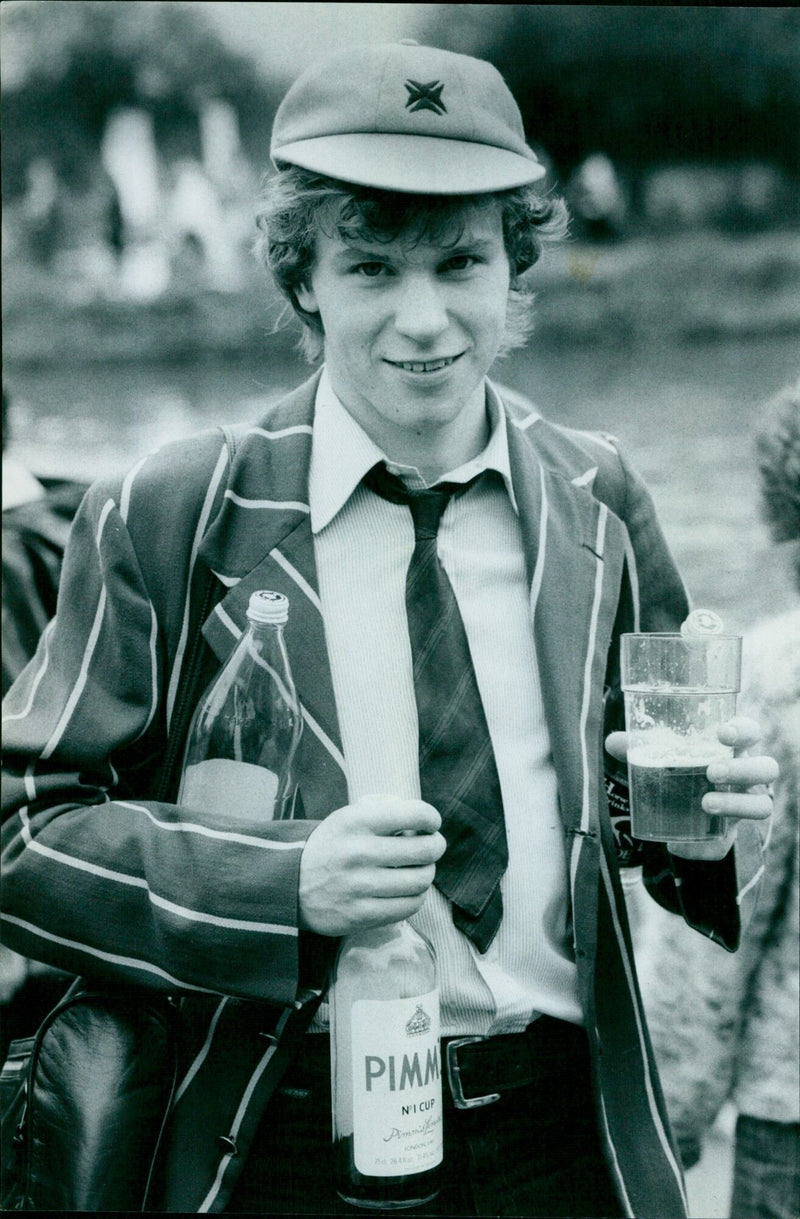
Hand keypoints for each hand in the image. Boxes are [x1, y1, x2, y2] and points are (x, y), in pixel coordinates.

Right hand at [298, 795, 445, 935]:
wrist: (291, 885)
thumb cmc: (330, 847)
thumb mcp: (346, 818)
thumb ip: (381, 813)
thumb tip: (422, 821)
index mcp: (355, 822)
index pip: (413, 814)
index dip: (431, 818)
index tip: (431, 823)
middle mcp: (358, 853)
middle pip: (423, 850)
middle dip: (436, 846)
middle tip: (433, 847)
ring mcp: (360, 886)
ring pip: (420, 880)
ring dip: (427, 873)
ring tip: (419, 870)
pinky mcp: (361, 915)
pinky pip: (409, 905)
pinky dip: (416, 896)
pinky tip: (408, 890)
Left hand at [604, 717, 777, 860]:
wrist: (678, 806)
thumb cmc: (676, 768)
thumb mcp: (658, 756)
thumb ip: (637, 746)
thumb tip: (614, 741)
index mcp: (730, 747)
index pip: (750, 732)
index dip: (744, 731)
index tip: (722, 734)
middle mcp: (745, 775)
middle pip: (767, 768)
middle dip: (744, 769)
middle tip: (712, 771)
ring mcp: (743, 804)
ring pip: (762, 805)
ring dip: (736, 804)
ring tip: (706, 803)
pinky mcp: (731, 834)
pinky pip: (727, 844)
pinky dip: (704, 847)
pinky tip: (678, 846)